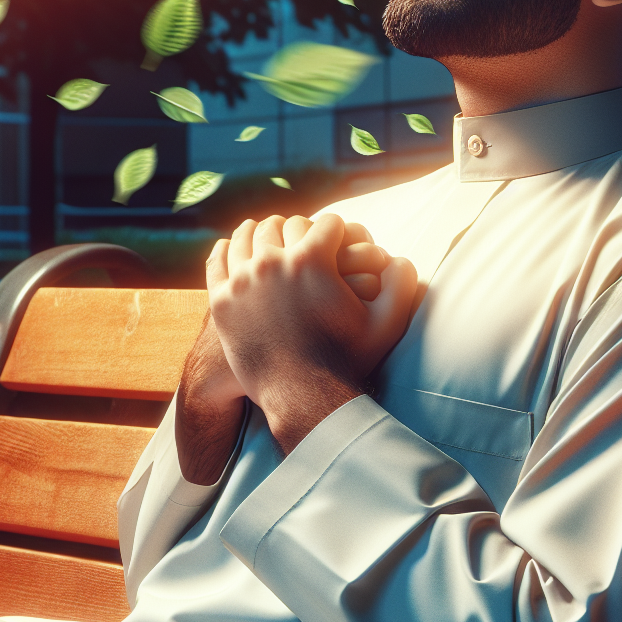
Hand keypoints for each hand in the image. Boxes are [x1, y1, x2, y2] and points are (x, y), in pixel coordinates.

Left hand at [207, 213, 416, 451]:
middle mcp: (273, 262)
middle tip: (305, 240)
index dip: (337, 229)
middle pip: (286, 224)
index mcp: (312, 259)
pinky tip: (234, 246)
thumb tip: (399, 257)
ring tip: (271, 238)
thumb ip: (403, 284)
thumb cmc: (348, 360)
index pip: (325, 222)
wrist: (303, 399)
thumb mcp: (387, 323)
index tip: (336, 239)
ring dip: (263, 232)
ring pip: (248, 235)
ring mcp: (242, 281)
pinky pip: (219, 260)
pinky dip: (227, 248)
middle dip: (300, 229)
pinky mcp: (220, 301)